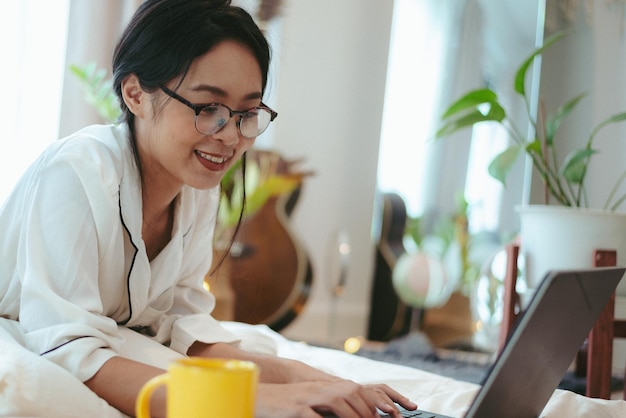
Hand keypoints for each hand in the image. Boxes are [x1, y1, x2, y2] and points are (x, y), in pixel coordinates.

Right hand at [255, 380, 417, 417]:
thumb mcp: (310, 402)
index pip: (354, 389)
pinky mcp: (295, 409)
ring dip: (354, 415)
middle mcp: (318, 389)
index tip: (386, 414)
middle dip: (367, 409)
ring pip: (338, 401)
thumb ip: (329, 407)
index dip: (372, 401)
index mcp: (323, 386)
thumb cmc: (285, 405)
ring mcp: (307, 398)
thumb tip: (351, 413)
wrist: (258, 397)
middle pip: (350, 393)